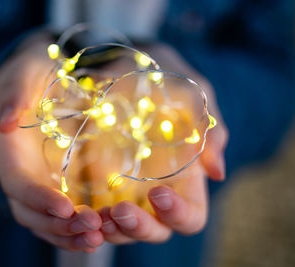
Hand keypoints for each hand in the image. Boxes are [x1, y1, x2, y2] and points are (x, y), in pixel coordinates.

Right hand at [0, 33, 103, 251]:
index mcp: (8, 150)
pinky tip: (100, 233)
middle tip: (92, 229)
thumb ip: (15, 95)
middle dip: (58, 225)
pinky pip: (62, 214)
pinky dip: (76, 228)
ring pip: (45, 220)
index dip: (38, 198)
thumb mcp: (24, 72)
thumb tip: (5, 124)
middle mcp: (20, 172)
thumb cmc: (32, 73)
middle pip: (30, 212)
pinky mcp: (56, 183)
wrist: (42, 80)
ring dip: (69, 234)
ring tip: (98, 238)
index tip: (67, 207)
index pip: (17, 183)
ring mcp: (38, 180)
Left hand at [97, 44, 227, 243]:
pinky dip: (87, 218)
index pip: (191, 215)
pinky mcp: (95, 180)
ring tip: (95, 218)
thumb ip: (210, 128)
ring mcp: (125, 188)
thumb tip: (217, 173)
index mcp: (184, 177)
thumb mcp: (193, 94)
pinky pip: (93, 211)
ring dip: (111, 230)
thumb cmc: (165, 75)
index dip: (179, 214)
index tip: (158, 192)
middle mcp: (155, 189)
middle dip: (140, 228)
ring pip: (123, 228)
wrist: (124, 62)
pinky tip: (77, 211)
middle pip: (156, 230)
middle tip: (119, 210)